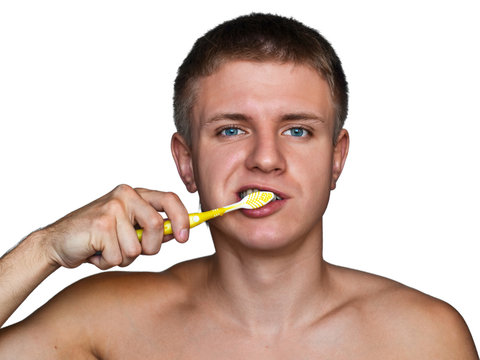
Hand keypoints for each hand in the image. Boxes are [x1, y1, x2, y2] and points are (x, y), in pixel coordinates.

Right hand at [41, 185, 189, 269]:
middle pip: (157, 225)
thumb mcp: (129, 229)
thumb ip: (152, 228)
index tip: (184, 238)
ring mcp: (112, 208)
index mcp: (135, 194)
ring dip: (124, 258)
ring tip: (106, 250)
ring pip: (137, 247)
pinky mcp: (100, 225)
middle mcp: (125, 195)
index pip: (170, 199)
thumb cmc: (97, 238)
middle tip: (132, 251)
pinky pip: (117, 256)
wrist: (57, 242)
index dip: (183, 219)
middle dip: (150, 248)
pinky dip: (107, 263)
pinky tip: (95, 253)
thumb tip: (178, 232)